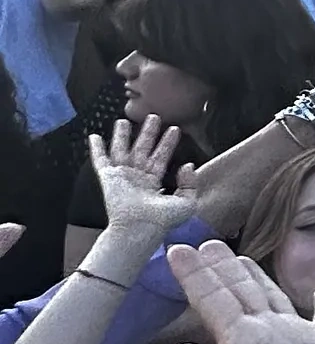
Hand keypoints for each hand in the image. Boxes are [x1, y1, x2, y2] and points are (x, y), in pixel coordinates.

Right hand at [89, 116, 200, 240]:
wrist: (140, 227)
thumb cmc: (162, 221)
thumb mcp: (187, 202)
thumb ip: (191, 183)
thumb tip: (188, 165)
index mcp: (153, 184)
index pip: (161, 158)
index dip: (167, 143)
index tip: (174, 129)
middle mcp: (136, 178)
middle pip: (142, 149)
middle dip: (148, 133)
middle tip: (154, 116)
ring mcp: (121, 177)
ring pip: (122, 150)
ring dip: (122, 135)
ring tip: (123, 120)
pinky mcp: (108, 178)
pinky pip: (100, 160)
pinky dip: (96, 148)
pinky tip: (94, 136)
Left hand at [164, 242, 314, 343]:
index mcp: (243, 342)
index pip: (212, 300)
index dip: (194, 276)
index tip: (176, 250)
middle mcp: (265, 335)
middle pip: (236, 292)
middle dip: (219, 268)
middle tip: (204, 242)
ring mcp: (296, 338)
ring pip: (271, 297)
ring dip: (255, 277)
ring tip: (240, 256)